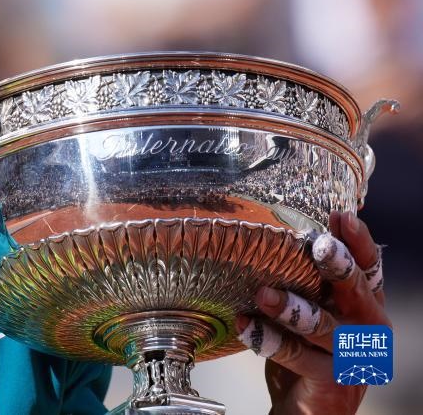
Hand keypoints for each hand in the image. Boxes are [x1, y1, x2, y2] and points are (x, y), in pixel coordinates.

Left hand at [235, 212, 389, 414]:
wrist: (308, 407)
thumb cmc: (308, 349)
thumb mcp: (311, 309)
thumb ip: (303, 279)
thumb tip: (265, 233)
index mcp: (365, 302)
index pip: (368, 266)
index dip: (357, 241)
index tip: (339, 216)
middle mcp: (367, 326)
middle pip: (356, 290)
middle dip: (337, 266)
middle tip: (318, 246)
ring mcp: (351, 355)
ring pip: (323, 325)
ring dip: (291, 308)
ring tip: (264, 293)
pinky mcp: (332, 380)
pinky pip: (298, 356)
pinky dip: (269, 339)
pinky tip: (245, 325)